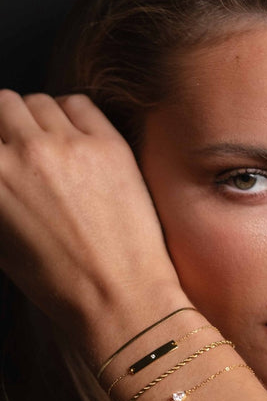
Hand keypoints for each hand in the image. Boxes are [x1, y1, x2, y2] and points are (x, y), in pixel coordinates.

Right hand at [0, 90, 186, 357]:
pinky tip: (77, 140)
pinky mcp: (109, 144)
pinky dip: (71, 115)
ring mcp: (67, 145)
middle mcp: (22, 153)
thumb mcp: (1, 242)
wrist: (120, 298)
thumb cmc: (58, 282)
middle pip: (3, 104)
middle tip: (21, 146)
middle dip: (8, 123)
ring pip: (39, 101)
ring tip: (51, 147)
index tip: (4, 155)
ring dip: (39, 118)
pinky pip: (79, 104)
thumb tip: (2, 169)